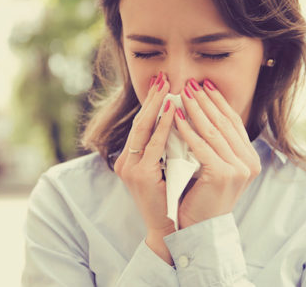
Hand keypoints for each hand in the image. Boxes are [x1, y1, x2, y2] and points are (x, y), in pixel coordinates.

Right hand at [114, 73, 175, 262]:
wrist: (168, 229)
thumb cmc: (171, 197)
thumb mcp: (164, 167)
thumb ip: (166, 146)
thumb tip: (179, 120)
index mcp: (131, 158)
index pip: (141, 124)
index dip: (150, 103)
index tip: (161, 84)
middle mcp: (126, 161)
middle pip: (139, 122)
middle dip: (151, 98)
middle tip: (162, 77)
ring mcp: (130, 168)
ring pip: (142, 129)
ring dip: (154, 106)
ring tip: (164, 86)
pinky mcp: (139, 175)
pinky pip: (153, 146)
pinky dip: (162, 127)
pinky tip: (171, 111)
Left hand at [176, 78, 260, 228]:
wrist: (199, 228)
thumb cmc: (202, 195)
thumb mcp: (215, 165)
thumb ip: (217, 143)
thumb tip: (204, 110)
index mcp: (249, 157)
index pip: (233, 122)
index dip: (218, 101)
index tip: (205, 85)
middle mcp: (249, 161)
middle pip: (224, 122)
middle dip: (206, 100)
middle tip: (191, 83)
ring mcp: (238, 169)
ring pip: (213, 130)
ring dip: (196, 109)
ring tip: (183, 93)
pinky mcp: (222, 174)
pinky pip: (201, 146)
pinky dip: (187, 130)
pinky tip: (175, 116)